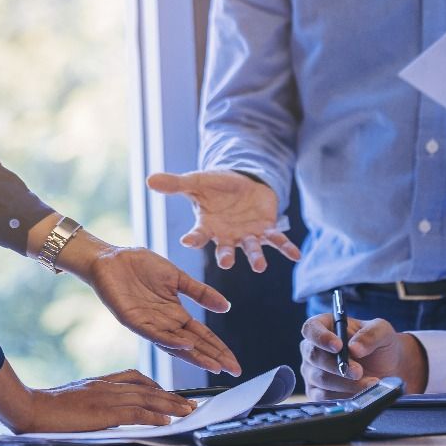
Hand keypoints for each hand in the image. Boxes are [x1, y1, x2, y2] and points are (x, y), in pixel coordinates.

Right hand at [0, 361, 195, 433]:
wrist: (30, 408)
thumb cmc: (48, 409)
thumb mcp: (77, 400)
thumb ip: (96, 404)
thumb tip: (112, 417)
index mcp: (100, 382)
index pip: (135, 378)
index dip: (156, 385)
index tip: (170, 393)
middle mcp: (107, 385)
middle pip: (147, 387)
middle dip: (171, 396)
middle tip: (191, 403)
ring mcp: (106, 396)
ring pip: (146, 397)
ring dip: (170, 404)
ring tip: (188, 411)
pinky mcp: (103, 411)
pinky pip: (134, 411)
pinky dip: (153, 415)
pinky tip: (167, 420)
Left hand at [86, 244, 241, 375]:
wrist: (112, 257)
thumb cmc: (141, 266)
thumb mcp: (178, 277)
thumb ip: (201, 293)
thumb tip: (226, 307)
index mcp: (176, 314)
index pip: (202, 335)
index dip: (219, 349)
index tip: (234, 362)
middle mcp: (165, 324)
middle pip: (194, 345)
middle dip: (214, 357)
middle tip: (232, 370)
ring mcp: (150, 324)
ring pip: (176, 345)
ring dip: (195, 356)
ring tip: (214, 366)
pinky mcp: (134, 320)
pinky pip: (154, 334)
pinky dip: (171, 341)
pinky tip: (186, 345)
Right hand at [147, 170, 300, 271]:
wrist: (242, 184)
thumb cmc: (215, 186)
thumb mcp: (196, 182)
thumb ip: (175, 184)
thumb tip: (149, 179)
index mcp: (208, 227)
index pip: (199, 235)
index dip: (194, 238)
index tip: (187, 241)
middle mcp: (227, 237)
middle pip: (226, 249)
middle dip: (227, 256)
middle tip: (227, 263)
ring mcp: (247, 235)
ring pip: (252, 249)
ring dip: (256, 258)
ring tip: (260, 266)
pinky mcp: (266, 230)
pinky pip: (277, 241)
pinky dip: (286, 248)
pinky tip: (296, 255)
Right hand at [299, 314, 426, 400]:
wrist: (388, 370)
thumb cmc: (381, 345)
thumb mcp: (382, 332)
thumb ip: (370, 334)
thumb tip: (354, 347)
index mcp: (325, 326)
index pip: (311, 328)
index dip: (321, 337)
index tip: (338, 346)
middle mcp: (313, 348)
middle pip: (314, 356)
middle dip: (338, 365)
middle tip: (359, 371)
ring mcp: (312, 371)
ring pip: (321, 378)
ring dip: (345, 383)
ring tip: (369, 383)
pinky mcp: (316, 392)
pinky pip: (323, 396)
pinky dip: (343, 396)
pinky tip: (360, 393)